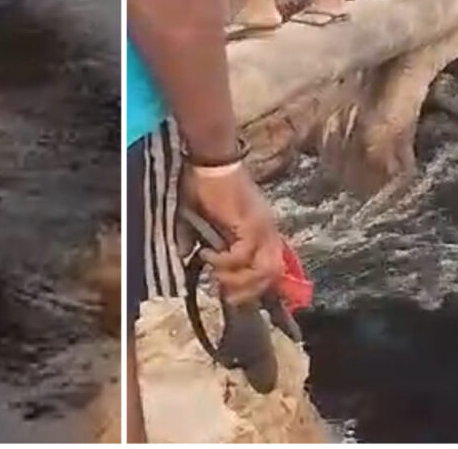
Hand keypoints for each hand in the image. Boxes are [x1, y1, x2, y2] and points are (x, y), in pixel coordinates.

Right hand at [186, 165, 285, 304]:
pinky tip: (208, 255)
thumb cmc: (204, 184)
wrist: (209, 160)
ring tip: (216, 274)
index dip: (257, 287)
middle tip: (224, 293)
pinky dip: (226, 262)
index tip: (234, 297)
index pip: (273, 268)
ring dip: (239, 280)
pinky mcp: (251, 223)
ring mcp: (262, 227)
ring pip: (266, 270)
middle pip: (274, 274)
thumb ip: (197, 238)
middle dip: (248, 291)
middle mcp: (267, 230)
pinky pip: (244, 255)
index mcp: (261, 230)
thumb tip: (183, 256)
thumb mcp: (203, 218)